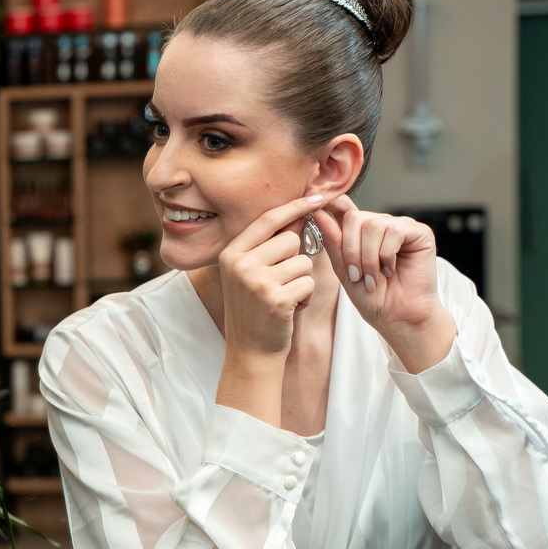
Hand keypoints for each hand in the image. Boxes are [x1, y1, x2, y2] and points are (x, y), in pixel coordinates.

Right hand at [218, 195, 321, 358]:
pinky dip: (305, 296)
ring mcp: (256, 281)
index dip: (294, 207)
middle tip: (281, 282)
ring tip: (284, 297)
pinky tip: (290, 309)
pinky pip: (308, 283)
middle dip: (295, 259)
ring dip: (302, 280)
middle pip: (289, 240)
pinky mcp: (276, 299)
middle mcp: (240, 264)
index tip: (317, 197)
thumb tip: (298, 215)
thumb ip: (268, 246)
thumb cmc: (254, 310)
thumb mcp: (250, 274)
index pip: (267, 220)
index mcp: (231, 253)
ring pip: (303, 262)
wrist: (249, 352)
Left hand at [312, 196, 455, 371]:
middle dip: (350, 250)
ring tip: (373, 278)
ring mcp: (401, 226)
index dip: (329, 204)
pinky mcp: (420, 233)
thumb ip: (333, 241)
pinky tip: (391, 270)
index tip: (312, 209)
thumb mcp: (343, 269)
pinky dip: (386, 255)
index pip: (343, 207)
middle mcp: (381, 224)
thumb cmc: (372, 297)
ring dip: (368, 257)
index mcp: (361, 231)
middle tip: (356, 275)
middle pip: (354, 218)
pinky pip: (394, 231)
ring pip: (372, 226)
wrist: (397, 318)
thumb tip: (318, 212)